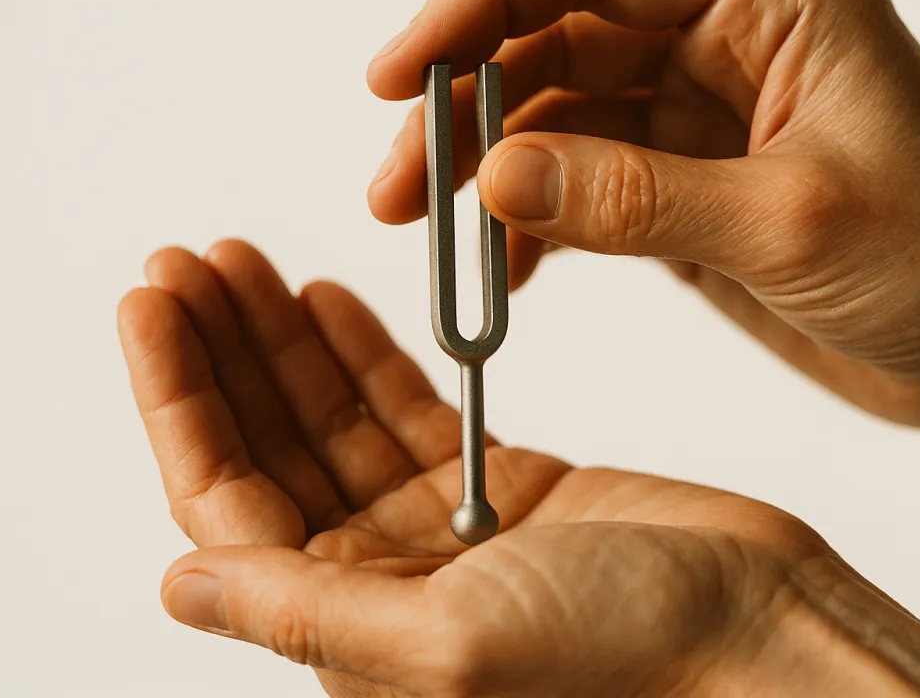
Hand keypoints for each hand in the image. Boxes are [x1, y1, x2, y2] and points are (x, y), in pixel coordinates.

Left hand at [119, 240, 919, 696]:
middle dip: (220, 352)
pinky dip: (366, 350)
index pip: (227, 499)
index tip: (153, 306)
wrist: (766, 636)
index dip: (180, 400)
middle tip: (182, 262)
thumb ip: (308, 611)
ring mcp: (443, 528)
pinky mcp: (504, 487)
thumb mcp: (451, 644)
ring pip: (335, 416)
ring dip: (284, 339)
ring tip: (242, 262)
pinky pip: (410, 407)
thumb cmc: (636, 661)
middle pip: (271, 447)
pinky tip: (325, 300)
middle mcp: (385, 581)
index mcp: (353, 628)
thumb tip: (179, 584)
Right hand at [365, 0, 919, 433]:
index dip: (483, 3)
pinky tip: (508, 271)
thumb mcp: (790, 223)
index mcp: (772, 3)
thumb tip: (495, 177)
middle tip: (399, 188)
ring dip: (491, 175)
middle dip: (468, 111)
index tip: (401, 70)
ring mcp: (702, 119)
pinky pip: (584, 188)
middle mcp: (729, 46)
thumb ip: (635, 197)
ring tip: (435, 239)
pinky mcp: (688, 190)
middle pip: (557, 44)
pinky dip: (536, 224)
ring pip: (561, 121)